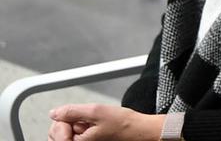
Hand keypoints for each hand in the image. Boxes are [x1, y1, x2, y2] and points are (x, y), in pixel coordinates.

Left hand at [48, 104, 164, 140]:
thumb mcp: (97, 111)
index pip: (56, 131)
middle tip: (86, 122)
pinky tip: (90, 128)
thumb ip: (72, 111)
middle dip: (68, 123)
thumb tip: (55, 113)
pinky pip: (72, 136)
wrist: (139, 131)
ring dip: (73, 126)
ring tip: (90, 125)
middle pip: (56, 133)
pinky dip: (78, 129)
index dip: (66, 119)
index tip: (80, 119)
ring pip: (63, 134)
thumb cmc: (123, 126)